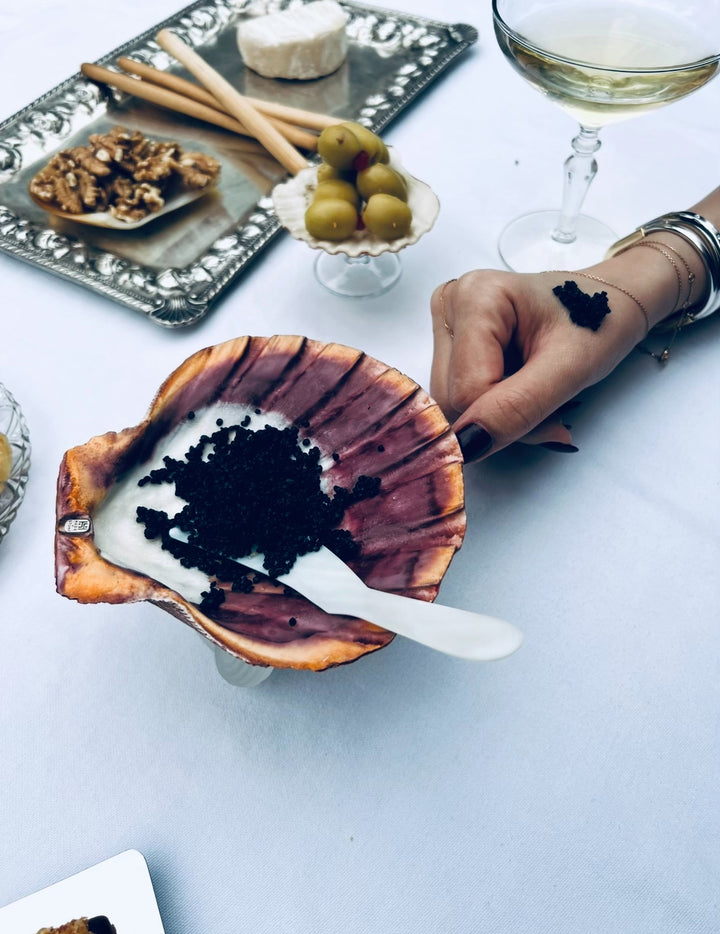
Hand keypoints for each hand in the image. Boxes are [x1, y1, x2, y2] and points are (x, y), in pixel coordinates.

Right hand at [430, 269, 650, 459]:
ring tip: (536, 386)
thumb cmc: (598, 324)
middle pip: (452, 399)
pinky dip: (492, 406)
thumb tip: (466, 447)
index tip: (554, 406)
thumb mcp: (570, 370)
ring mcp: (446, 322)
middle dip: (501, 417)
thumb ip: (518, 407)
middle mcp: (450, 303)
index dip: (507, 414)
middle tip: (548, 398)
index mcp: (475, 297)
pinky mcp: (450, 341)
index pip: (465, 391)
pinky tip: (519, 384)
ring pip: (452, 404)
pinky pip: (457, 397)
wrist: (612, 304)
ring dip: (498, 414)